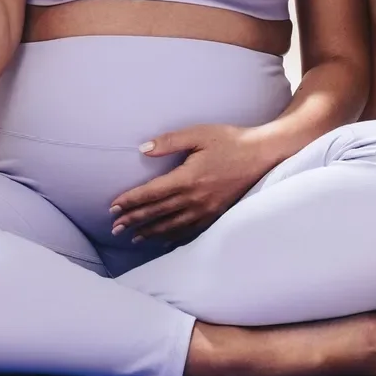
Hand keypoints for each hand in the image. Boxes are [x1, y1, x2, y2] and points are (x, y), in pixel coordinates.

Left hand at [109, 124, 281, 243]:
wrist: (262, 155)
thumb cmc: (230, 141)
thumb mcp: (198, 134)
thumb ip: (169, 141)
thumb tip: (143, 149)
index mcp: (188, 178)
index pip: (151, 193)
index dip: (130, 201)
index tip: (113, 207)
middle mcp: (195, 199)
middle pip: (157, 213)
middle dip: (134, 220)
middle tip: (114, 228)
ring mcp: (206, 210)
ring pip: (171, 225)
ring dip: (149, 232)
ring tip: (132, 237)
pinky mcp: (216, 214)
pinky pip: (189, 230)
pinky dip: (172, 237)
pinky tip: (162, 241)